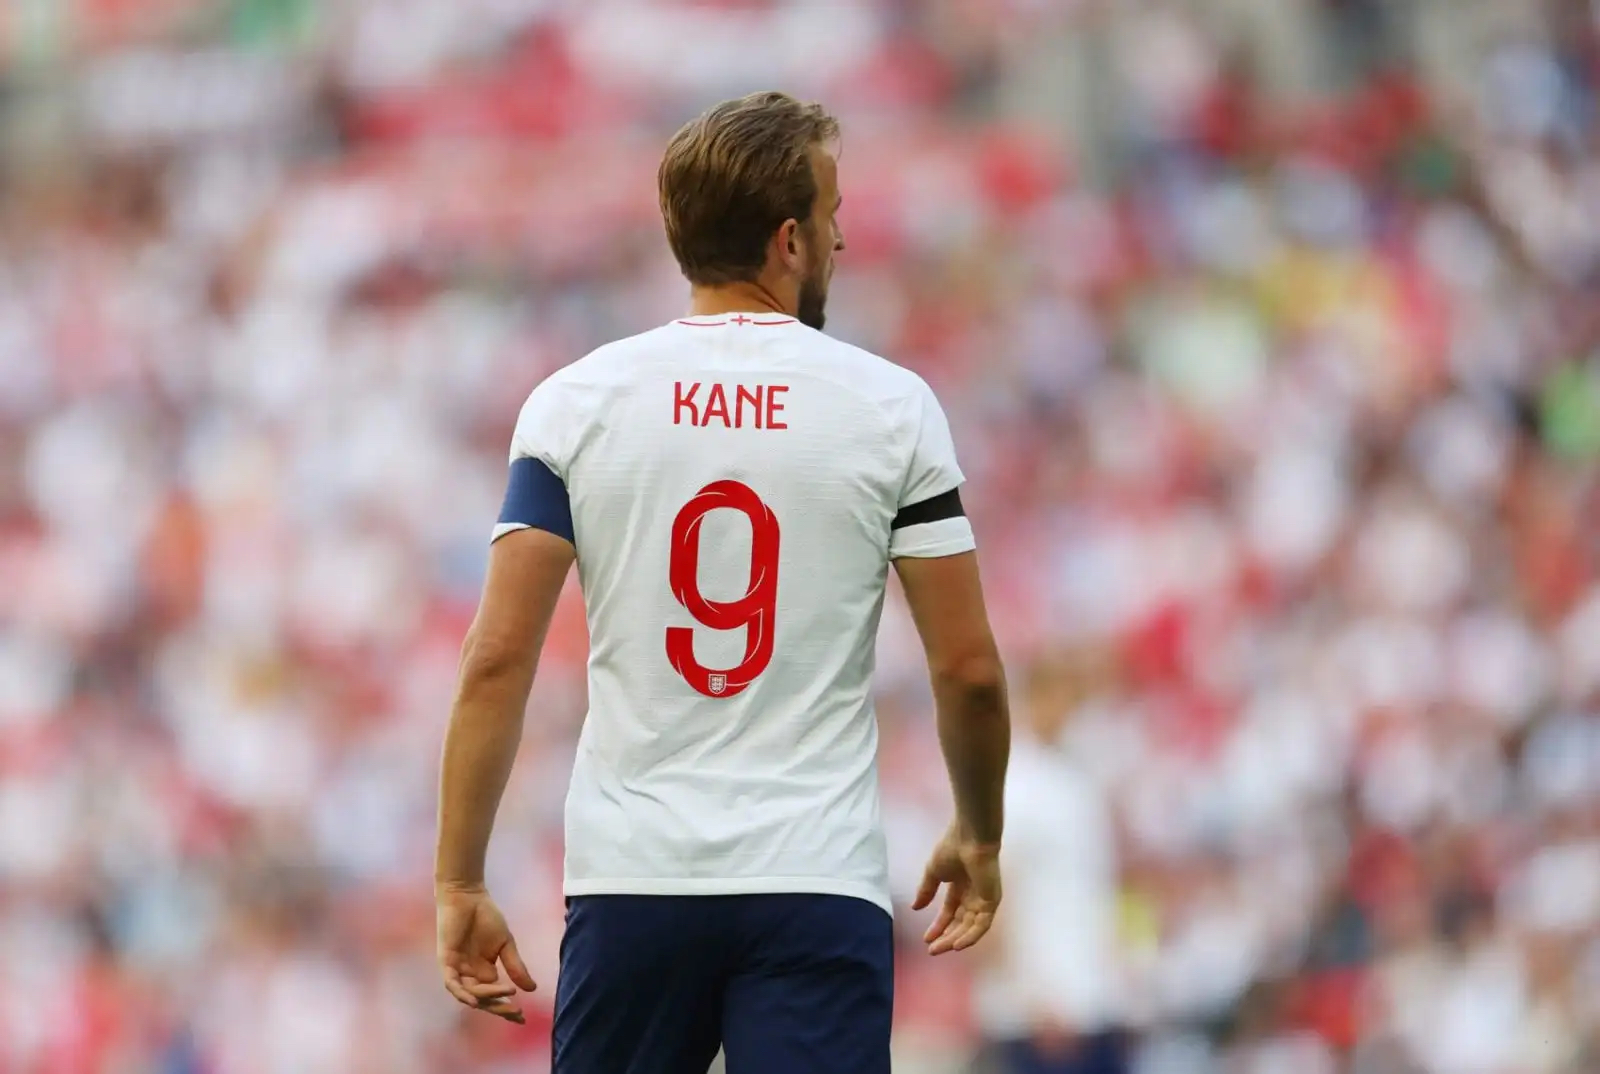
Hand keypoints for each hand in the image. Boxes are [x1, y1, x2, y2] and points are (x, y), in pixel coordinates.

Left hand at [436, 884, 536, 1023]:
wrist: (468, 897)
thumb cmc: (486, 918)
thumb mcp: (506, 944)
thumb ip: (516, 966)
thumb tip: (532, 989)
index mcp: (484, 973)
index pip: (495, 998)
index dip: (507, 1009)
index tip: (522, 1019)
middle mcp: (470, 976)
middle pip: (484, 1000)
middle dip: (499, 1008)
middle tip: (516, 1012)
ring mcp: (457, 970)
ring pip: (471, 993)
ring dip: (487, 997)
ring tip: (507, 994)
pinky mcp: (446, 962)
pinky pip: (452, 984)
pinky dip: (462, 993)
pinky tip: (474, 1000)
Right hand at [911, 824, 1001, 954]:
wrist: (969, 839)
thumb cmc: (951, 849)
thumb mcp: (933, 872)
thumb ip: (926, 891)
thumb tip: (915, 907)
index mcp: (960, 886)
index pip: (950, 912)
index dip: (938, 926)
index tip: (926, 939)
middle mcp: (972, 895)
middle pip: (960, 923)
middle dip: (946, 937)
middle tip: (932, 950)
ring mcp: (983, 899)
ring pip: (970, 927)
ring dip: (955, 939)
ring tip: (941, 949)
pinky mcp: (992, 901)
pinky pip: (982, 924)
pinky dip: (971, 936)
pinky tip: (957, 945)